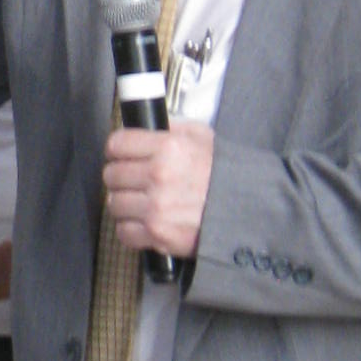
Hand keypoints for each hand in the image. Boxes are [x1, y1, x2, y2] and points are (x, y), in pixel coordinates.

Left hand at [101, 123, 213, 258]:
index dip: (117, 150)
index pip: (117, 144)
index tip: (121, 155)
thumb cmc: (226, 174)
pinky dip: (131, 229)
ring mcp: (156, 207)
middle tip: (132, 181)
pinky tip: (144, 222)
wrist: (248, 210)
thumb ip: (171, 129)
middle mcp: (159, 176)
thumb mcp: (202, 137)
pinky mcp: (157, 234)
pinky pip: (124, 231)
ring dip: (125, 204)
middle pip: (111, 174)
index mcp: (168, 148)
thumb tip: (145, 126)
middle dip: (120, 177)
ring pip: (114, 203)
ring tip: (140, 202)